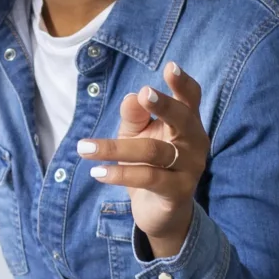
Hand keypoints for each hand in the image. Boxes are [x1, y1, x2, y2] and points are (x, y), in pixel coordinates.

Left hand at [78, 60, 207, 258]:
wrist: (161, 212)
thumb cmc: (148, 164)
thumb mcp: (136, 135)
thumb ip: (135, 116)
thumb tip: (132, 97)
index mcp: (187, 122)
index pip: (191, 98)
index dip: (183, 83)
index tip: (170, 66)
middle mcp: (194, 142)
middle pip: (182, 119)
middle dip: (163, 105)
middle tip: (143, 94)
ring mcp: (189, 167)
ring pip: (153, 151)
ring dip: (115, 148)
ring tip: (84, 148)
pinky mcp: (178, 191)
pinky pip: (147, 178)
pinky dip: (119, 174)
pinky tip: (97, 172)